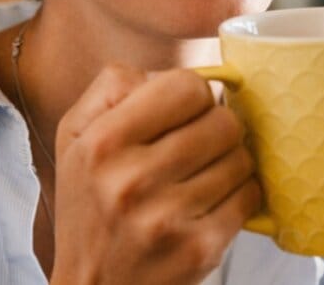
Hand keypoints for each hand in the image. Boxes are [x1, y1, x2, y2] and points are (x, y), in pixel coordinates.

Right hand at [49, 64, 260, 284]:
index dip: (193, 94)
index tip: (184, 111)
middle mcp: (132, 180)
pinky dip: (238, 194)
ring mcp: (168, 218)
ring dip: (228, 161)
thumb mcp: (74, 136)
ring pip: (240, 158)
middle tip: (198, 143)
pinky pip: (249, 196)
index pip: (186, 86)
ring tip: (202, 174)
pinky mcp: (200, 249)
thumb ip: (112, 86)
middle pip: (222, 120)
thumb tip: (167, 73)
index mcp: (103, 143)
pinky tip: (212, 200)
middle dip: (216, 126)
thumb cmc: (87, 206)